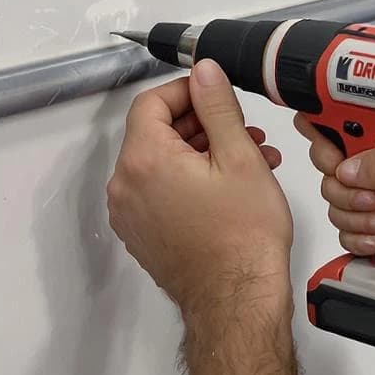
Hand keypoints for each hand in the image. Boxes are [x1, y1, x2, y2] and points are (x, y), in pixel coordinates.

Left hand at [108, 60, 291, 319]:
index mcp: (143, 159)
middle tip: (241, 128)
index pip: (151, 102)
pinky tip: (229, 186)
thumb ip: (217, 106)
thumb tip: (204, 71)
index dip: (186, 91)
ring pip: (160, 163)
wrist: (237, 303)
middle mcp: (126, 186)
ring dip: (200, 153)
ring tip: (249, 159)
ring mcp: (130, 214)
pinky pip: (159, 192)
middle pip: (154, 132)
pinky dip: (188, 181)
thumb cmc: (242, 240)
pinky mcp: (142, 235)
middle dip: (200, 124)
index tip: (214, 93)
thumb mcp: (238, 157)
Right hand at [294, 110, 374, 259]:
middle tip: (371, 196)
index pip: (338, 119)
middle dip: (342, 187)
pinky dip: (360, 237)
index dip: (323, 136)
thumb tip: (350, 168)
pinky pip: (350, 230)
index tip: (334, 158)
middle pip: (329, 166)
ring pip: (337, 202)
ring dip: (355, 216)